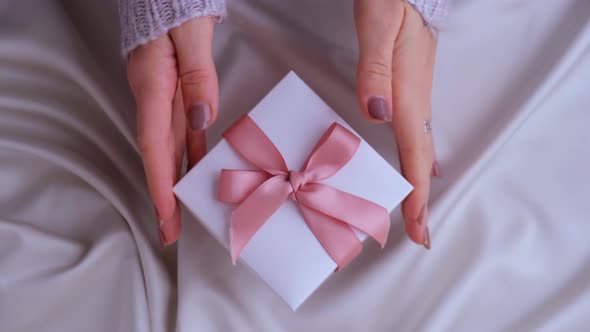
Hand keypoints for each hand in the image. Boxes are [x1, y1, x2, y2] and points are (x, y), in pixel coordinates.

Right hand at [126, 17, 218, 246]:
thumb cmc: (175, 8)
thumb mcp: (189, 36)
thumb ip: (197, 76)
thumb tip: (203, 118)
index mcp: (154, 86)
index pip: (154, 145)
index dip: (160, 184)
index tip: (167, 214)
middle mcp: (155, 98)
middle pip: (158, 155)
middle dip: (165, 196)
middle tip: (171, 232)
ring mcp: (165, 97)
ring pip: (170, 148)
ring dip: (176, 181)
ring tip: (184, 213)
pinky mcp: (177, 94)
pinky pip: (183, 131)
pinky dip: (190, 155)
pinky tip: (199, 171)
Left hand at [354, 0, 438, 248]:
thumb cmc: (393, 2)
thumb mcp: (378, 27)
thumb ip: (376, 70)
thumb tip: (378, 114)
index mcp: (408, 94)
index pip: (415, 154)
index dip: (416, 193)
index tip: (418, 228)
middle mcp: (415, 100)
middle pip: (421, 159)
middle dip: (420, 198)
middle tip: (420, 233)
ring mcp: (414, 95)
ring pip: (419, 149)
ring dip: (417, 182)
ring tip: (416, 210)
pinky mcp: (408, 88)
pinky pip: (415, 133)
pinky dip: (417, 157)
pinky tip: (417, 165)